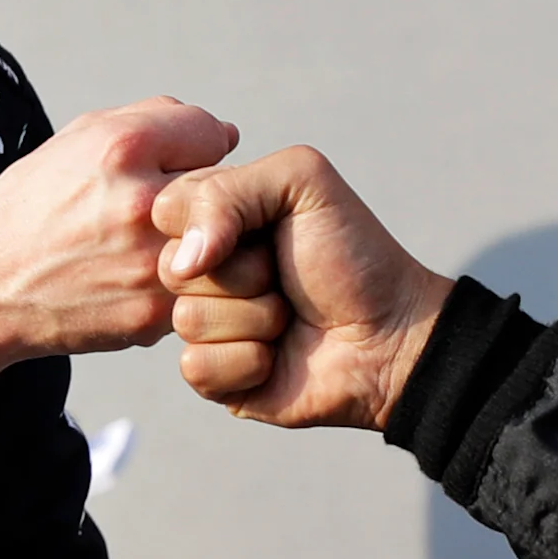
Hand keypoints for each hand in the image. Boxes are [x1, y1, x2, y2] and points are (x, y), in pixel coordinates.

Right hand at [0, 98, 240, 378]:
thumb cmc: (35, 206)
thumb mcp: (78, 139)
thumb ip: (156, 120)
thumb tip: (227, 135)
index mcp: (123, 148)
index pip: (212, 132)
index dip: (191, 148)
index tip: (167, 166)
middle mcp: (142, 204)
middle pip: (222, 190)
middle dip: (199, 197)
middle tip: (161, 210)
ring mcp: (152, 264)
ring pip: (222, 245)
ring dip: (202, 244)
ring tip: (152, 245)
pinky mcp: (152, 315)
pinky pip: (200, 289)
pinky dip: (181, 283)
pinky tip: (139, 279)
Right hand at [153, 146, 451, 428]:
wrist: (392, 333)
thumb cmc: (352, 253)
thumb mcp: (301, 182)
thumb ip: (227, 190)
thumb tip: (182, 261)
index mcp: (214, 216)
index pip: (166, 209)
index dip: (211, 221)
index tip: (262, 226)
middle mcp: (203, 269)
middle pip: (170, 268)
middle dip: (244, 272)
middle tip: (283, 274)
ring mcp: (206, 324)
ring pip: (187, 319)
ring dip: (257, 318)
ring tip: (289, 316)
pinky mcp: (213, 376)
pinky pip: (197, 367)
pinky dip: (249, 361)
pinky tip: (279, 357)